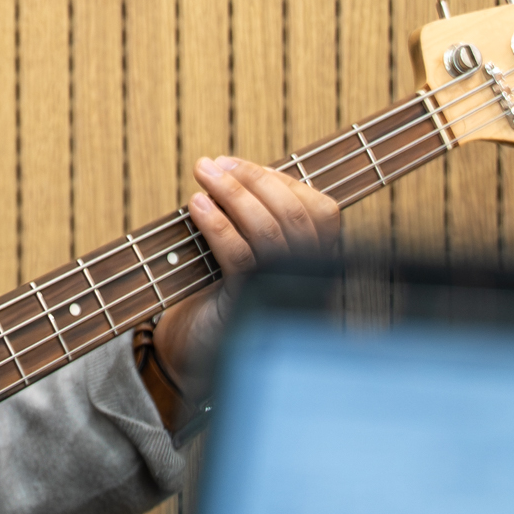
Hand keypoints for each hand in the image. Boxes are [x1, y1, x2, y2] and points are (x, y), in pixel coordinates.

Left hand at [144, 156, 341, 423]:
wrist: (192, 350)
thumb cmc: (216, 291)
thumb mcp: (243, 250)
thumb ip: (254, 218)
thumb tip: (233, 169)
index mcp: (315, 261)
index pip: (320, 210)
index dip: (279, 180)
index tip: (234, 164)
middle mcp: (307, 279)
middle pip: (296, 216)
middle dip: (252, 180)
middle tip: (212, 164)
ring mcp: (281, 294)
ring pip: (270, 232)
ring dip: (233, 193)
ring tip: (202, 174)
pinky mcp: (248, 308)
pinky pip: (241, 257)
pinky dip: (218, 224)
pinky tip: (197, 205)